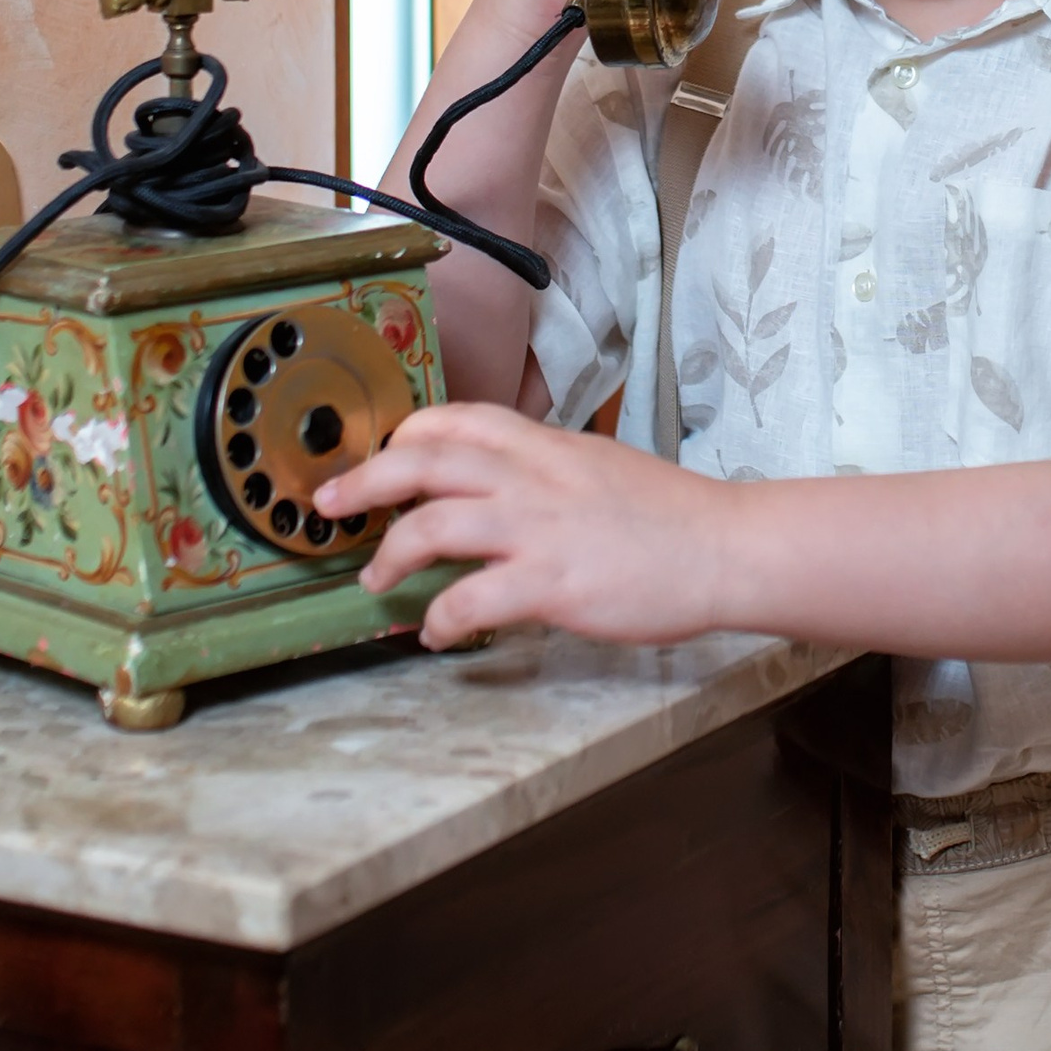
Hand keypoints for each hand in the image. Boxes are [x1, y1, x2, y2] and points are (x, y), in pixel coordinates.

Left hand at [321, 401, 735, 646]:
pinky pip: (470, 600)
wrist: (723, 548)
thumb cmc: (666, 515)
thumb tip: (493, 484)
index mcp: (544, 444)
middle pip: (424, 459)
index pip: (455, 417)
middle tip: (327, 508)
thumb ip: (540, 469)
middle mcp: (532, 476)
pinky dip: (438, 619)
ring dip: (389, 556)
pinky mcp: (552, 584)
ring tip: (374, 582)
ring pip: (432, 524)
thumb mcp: (595, 466)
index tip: (377, 457)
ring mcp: (539, 529)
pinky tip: (435, 634)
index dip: (404, 434)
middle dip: (363, 482)